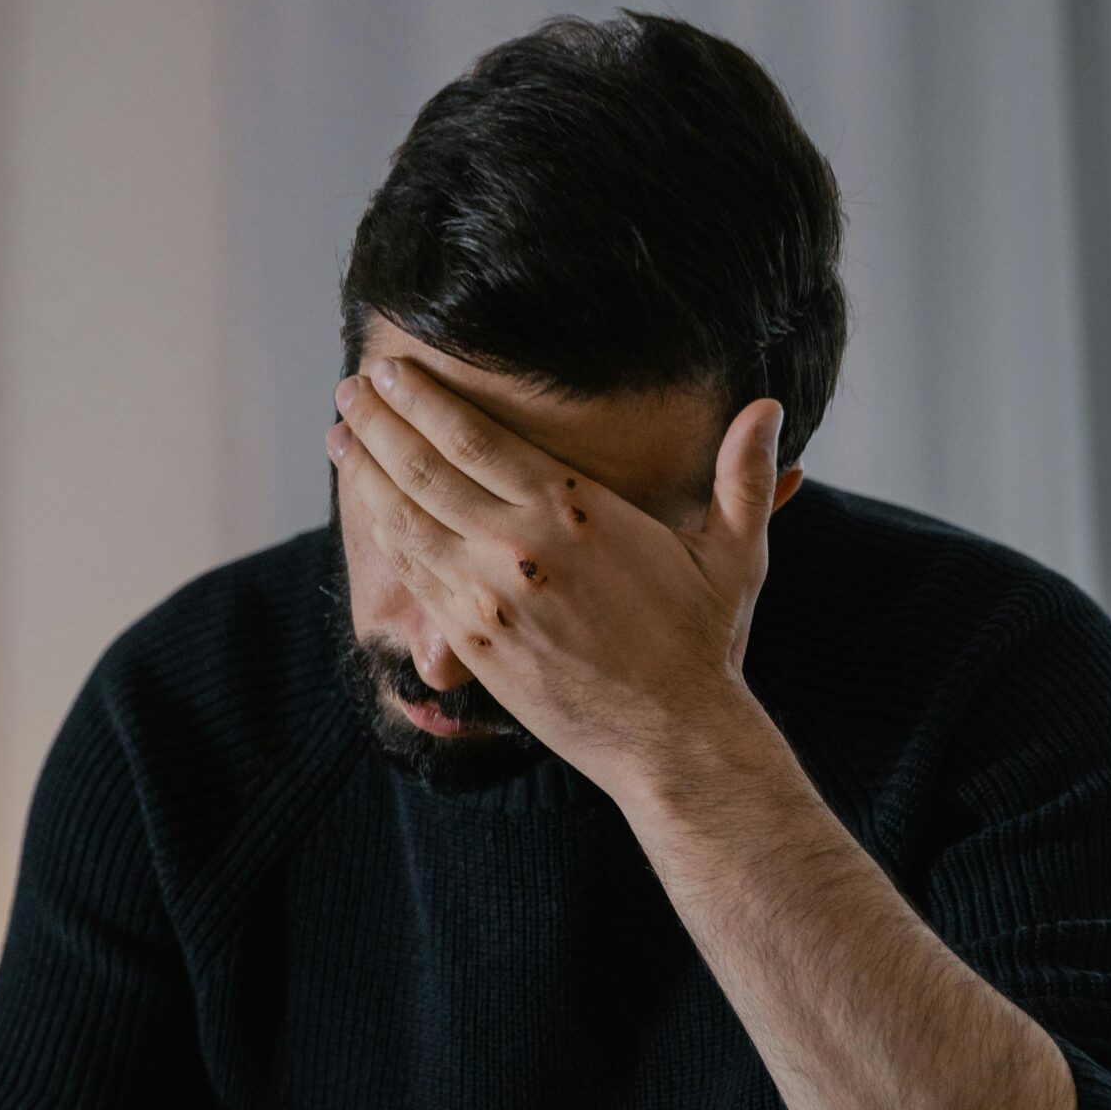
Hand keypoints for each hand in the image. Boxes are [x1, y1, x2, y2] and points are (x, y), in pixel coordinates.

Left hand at [327, 356, 789, 799]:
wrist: (671, 738)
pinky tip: (369, 509)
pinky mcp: (472, 644)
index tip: (390, 372)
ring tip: (340, 437)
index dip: (422, 400)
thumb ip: (743, 476)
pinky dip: (384, 536)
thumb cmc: (701, 643)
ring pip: (404, 521)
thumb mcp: (733, 553)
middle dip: (378, 423)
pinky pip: (413, 578)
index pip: (473, 437)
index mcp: (572, 511)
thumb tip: (770, 406)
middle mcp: (516, 548)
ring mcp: (486, 598)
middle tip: (348, 390)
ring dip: (366, 474)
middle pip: (422, 468)